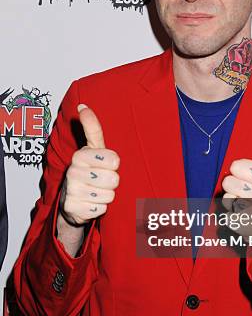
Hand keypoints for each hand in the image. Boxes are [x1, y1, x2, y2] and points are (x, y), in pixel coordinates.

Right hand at [59, 104, 119, 226]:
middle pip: (113, 180)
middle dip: (111, 182)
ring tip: (96, 190)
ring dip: (106, 195)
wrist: (72, 199)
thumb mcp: (93, 148)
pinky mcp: (73, 209)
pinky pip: (101, 209)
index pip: (114, 161)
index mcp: (80, 155)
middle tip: (101, 179)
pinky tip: (91, 202)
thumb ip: (92, 128)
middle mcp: (73, 172)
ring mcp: (72, 191)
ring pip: (108, 195)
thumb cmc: (89, 169)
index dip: (114, 165)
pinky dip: (99, 208)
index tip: (106, 164)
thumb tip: (83, 106)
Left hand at [221, 131, 251, 263]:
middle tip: (247, 191)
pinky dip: (231, 216)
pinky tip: (243, 216)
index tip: (249, 176)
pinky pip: (226, 216)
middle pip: (228, 182)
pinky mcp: (245, 228)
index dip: (239, 170)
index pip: (236, 166)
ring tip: (246, 203)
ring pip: (226, 199)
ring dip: (233, 201)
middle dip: (234, 186)